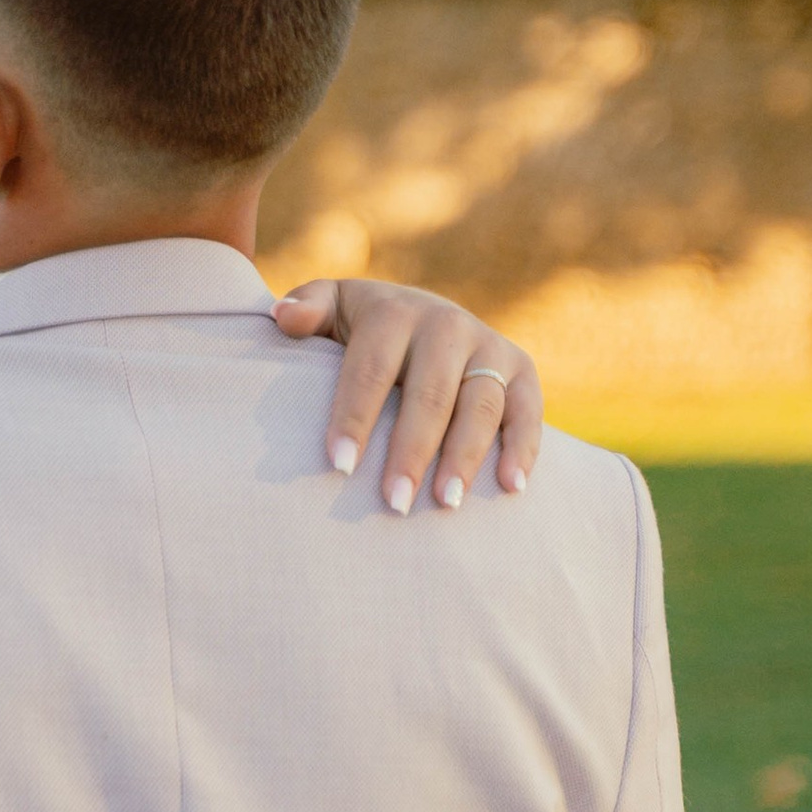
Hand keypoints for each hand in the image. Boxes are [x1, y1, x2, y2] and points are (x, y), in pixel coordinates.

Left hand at [272, 278, 542, 512]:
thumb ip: (308, 308)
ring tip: (447, 503)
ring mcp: (489, 347)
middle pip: (430, 394)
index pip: (371, 370)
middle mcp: (447, 325)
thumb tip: (282, 315)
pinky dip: (523, 448)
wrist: (427, 315)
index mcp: (394, 313)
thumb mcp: (334, 308)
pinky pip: (528, 411)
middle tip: (394, 502)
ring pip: (481, 405)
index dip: (355, 417)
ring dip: (465, 456)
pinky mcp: (522, 369)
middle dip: (411, 451)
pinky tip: (510, 488)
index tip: (339, 465)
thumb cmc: (365, 328)